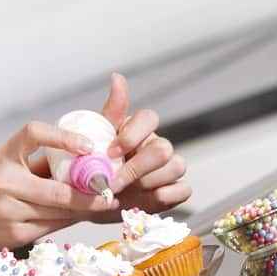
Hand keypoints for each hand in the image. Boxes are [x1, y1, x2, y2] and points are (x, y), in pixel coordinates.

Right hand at [0, 121, 119, 263]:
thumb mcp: (0, 169)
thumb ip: (34, 165)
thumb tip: (82, 163)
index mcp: (1, 157)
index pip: (33, 133)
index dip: (63, 136)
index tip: (87, 145)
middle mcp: (2, 181)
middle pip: (58, 188)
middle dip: (90, 191)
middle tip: (110, 189)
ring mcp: (7, 210)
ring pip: (60, 210)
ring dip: (85, 208)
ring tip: (104, 204)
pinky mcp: (13, 234)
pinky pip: (52, 226)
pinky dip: (69, 221)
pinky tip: (80, 217)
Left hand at [99, 72, 189, 215]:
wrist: (93, 198)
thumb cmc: (95, 165)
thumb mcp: (96, 137)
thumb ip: (111, 110)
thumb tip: (117, 77)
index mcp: (138, 129)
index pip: (149, 118)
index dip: (131, 136)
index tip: (109, 152)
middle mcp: (156, 144)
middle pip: (163, 148)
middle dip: (137, 167)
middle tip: (113, 180)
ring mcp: (168, 167)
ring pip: (176, 167)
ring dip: (147, 182)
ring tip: (125, 191)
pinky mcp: (174, 190)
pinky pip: (183, 189)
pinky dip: (166, 195)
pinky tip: (145, 198)